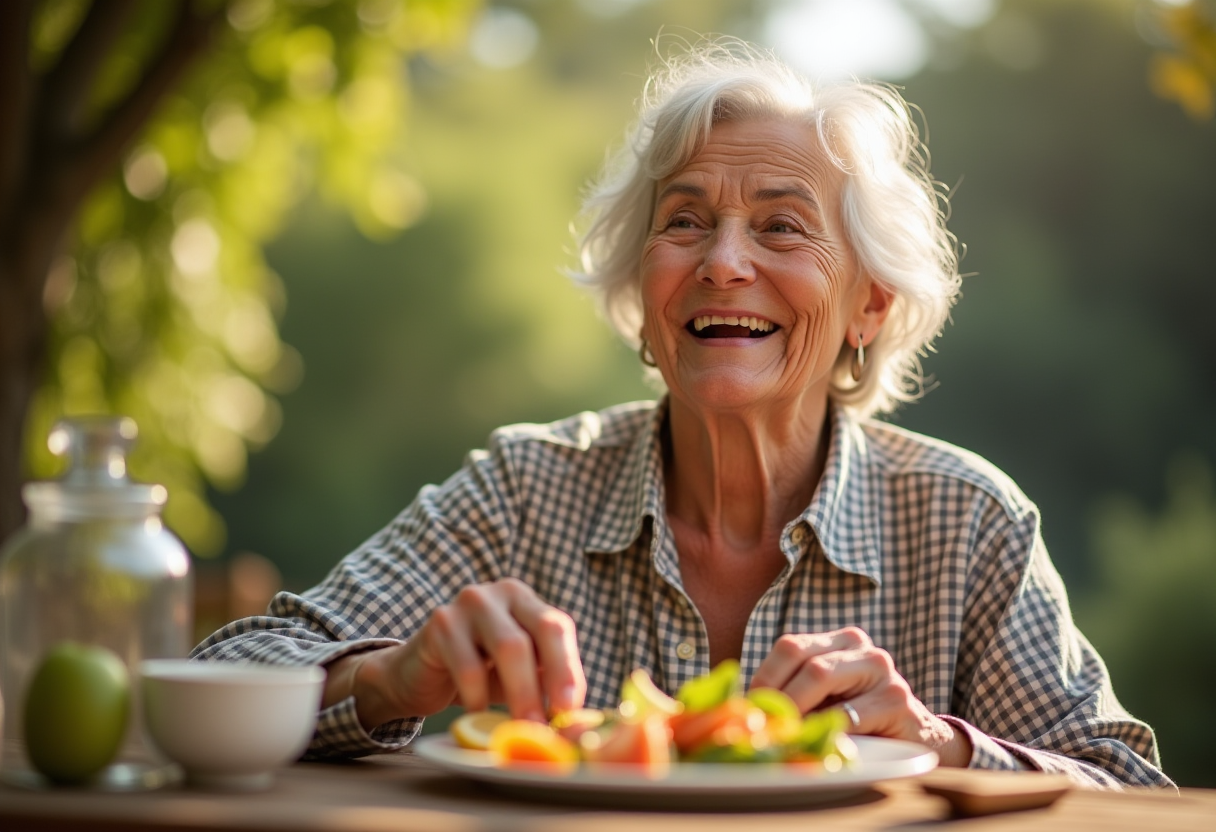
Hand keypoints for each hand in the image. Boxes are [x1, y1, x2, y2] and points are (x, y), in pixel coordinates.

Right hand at [324, 578, 585, 729]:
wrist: (418, 675)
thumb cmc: (478, 674)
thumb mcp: (518, 675)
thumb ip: (545, 686)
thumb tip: (576, 722)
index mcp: (527, 601)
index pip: (558, 627)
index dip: (568, 668)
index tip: (571, 710)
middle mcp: (502, 593)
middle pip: (540, 631)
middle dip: (550, 682)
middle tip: (549, 726)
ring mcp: (470, 603)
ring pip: (509, 647)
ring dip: (520, 695)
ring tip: (521, 729)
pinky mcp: (442, 622)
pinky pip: (469, 665)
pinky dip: (479, 698)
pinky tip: (479, 717)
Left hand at [749, 627, 971, 766]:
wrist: (918, 739)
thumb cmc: (862, 719)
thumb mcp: (827, 700)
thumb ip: (796, 694)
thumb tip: (744, 709)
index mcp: (839, 642)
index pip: (790, 646)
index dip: (764, 676)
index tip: (749, 707)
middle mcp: (862, 648)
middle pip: (804, 660)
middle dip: (776, 695)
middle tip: (763, 726)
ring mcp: (882, 671)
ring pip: (820, 676)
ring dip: (795, 709)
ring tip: (784, 734)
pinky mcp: (897, 701)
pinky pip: (848, 713)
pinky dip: (825, 730)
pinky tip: (818, 744)